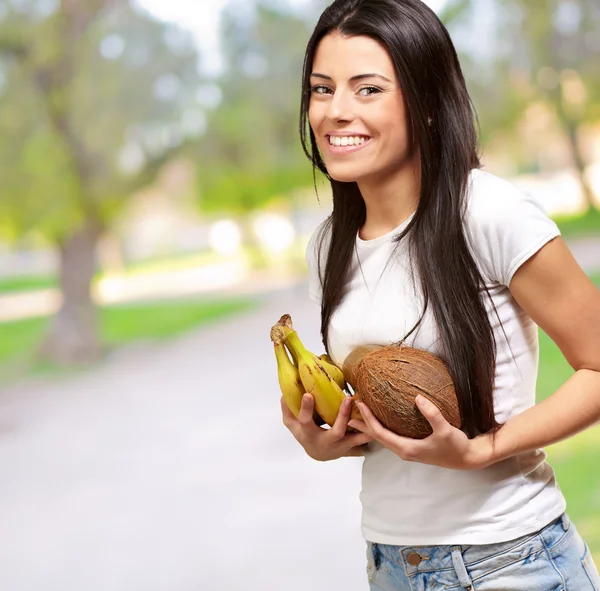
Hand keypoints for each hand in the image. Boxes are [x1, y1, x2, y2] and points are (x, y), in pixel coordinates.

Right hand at [281, 394, 373, 461]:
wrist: (318, 454)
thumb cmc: (305, 435)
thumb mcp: (292, 424)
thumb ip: (288, 409)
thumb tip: (285, 393)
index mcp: (309, 433)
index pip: (305, 420)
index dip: (306, 408)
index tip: (308, 394)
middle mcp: (327, 441)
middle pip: (337, 430)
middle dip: (343, 416)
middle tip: (348, 398)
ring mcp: (342, 445)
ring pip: (356, 438)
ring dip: (365, 427)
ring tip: (372, 412)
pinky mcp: (353, 446)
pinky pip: (365, 439)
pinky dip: (373, 431)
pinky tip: (381, 420)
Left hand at [348, 395, 491, 469]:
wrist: (467, 459)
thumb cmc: (455, 446)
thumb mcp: (445, 430)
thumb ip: (432, 414)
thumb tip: (417, 398)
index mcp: (406, 448)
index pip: (380, 433)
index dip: (368, 419)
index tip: (359, 404)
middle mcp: (403, 450)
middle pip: (376, 436)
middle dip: (363, 422)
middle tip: (349, 408)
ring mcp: (407, 449)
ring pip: (382, 437)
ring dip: (370, 425)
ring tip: (359, 413)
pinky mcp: (412, 447)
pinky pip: (390, 436)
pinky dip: (381, 427)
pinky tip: (380, 419)